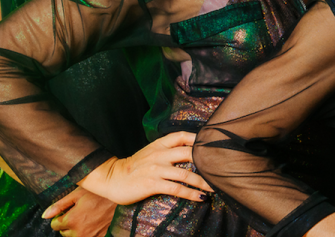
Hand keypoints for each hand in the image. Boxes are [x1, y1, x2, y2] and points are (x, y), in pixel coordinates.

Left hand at [43, 187, 115, 236]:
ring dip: (77, 229)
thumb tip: (44, 215)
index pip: (54, 225)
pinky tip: (94, 222)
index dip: (59, 216)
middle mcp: (80, 232)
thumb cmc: (100, 193)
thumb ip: (59, 205)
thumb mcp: (77, 194)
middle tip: (78, 212)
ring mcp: (91, 236)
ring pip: (75, 236)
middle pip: (64, 232)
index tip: (67, 210)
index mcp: (72, 220)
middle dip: (67, 224)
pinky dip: (88, 232)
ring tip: (87, 217)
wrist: (122, 197)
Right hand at [73, 131, 211, 206]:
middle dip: (208, 160)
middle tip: (224, 167)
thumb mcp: (151, 152)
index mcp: (159, 144)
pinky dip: (191, 193)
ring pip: (186, 174)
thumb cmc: (134, 166)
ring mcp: (156, 169)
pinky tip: (202, 197)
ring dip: (205, 181)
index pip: (183, 135)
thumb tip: (192, 150)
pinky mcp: (153, 184)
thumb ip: (168, 149)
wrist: (110, 178)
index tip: (215, 144)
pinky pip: (177, 188)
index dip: (200, 138)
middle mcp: (160, 154)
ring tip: (218, 187)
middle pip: (190, 153)